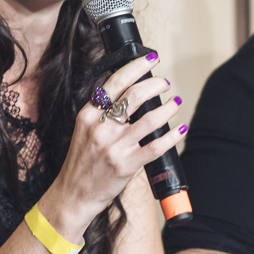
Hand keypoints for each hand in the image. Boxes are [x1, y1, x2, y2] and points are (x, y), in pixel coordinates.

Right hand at [42, 52, 186, 236]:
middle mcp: (100, 129)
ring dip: (168, 107)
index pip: (114, 82)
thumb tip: (129, 92)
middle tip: (165, 83)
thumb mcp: (84, 129)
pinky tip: (179, 129)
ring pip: (149, 119)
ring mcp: (114, 147)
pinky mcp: (126, 165)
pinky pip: (155, 146)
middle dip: (156, 84)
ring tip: (175, 102)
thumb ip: (102, 112)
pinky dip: (172, 135)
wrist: (73, 194)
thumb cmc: (81, 162)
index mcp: (88, 115)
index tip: (150, 59)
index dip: (136, 67)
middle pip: (134, 96)